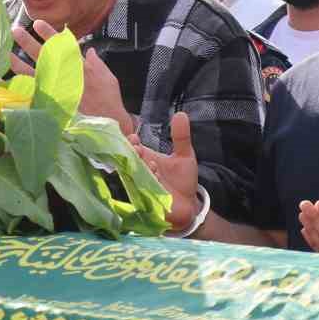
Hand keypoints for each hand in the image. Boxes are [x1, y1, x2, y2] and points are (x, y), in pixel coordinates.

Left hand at [13, 20, 136, 136]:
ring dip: (19, 64)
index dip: (48, 33)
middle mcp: (65, 75)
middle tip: (16, 31)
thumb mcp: (107, 76)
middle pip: (42, 56)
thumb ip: (96, 61)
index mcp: (79, 65)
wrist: (107, 121)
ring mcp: (56, 89)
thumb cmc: (109, 99)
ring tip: (7, 55)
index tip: (36, 23)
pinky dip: (22, 88)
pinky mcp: (52, 103)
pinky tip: (12, 82)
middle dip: (28, 42)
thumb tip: (89, 51)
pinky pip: (33, 94)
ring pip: (32, 74)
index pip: (60, 44)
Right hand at [134, 112, 200, 232]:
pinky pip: (140, 190)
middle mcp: (139, 170)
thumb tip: (180, 114)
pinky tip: (155, 177)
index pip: (131, 146)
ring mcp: (140, 185)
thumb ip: (181, 136)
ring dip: (141, 168)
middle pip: (128, 159)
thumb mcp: (185, 155)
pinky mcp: (145, 199)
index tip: (135, 138)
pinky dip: (147, 183)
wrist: (189, 205)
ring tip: (150, 163)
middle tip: (137, 148)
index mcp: (145, 158)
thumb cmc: (183, 180)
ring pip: (133, 174)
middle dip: (132, 154)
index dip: (130, 142)